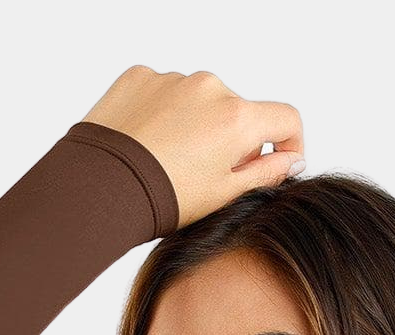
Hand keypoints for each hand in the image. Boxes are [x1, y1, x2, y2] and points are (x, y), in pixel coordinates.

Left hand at [80, 66, 304, 228]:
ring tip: (169, 160)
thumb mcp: (223, 194)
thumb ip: (266, 173)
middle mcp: (210, 87)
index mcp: (237, 117)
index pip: (285, 118)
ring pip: (199, 101)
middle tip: (204, 174)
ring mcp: (173, 78)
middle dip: (231, 139)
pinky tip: (148, 143)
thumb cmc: (163, 198)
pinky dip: (163, 114)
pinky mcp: (141, 76)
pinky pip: (164, 92)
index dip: (289, 143)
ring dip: (195, 125)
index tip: (278, 162)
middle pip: (238, 111)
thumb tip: (292, 161)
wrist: (103, 186)